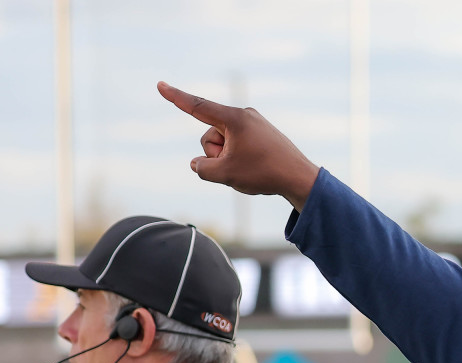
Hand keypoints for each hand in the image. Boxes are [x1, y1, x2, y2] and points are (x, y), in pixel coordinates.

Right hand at [156, 81, 319, 211]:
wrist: (300, 179)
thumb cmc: (265, 173)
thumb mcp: (225, 174)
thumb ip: (202, 169)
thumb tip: (198, 164)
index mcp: (234, 118)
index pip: (197, 106)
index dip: (176, 97)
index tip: (160, 85)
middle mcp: (244, 116)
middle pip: (210, 136)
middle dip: (216, 155)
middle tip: (240, 167)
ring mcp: (255, 125)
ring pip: (224, 145)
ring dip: (229, 160)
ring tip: (251, 169)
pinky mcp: (262, 135)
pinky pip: (239, 148)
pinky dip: (241, 161)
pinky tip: (257, 168)